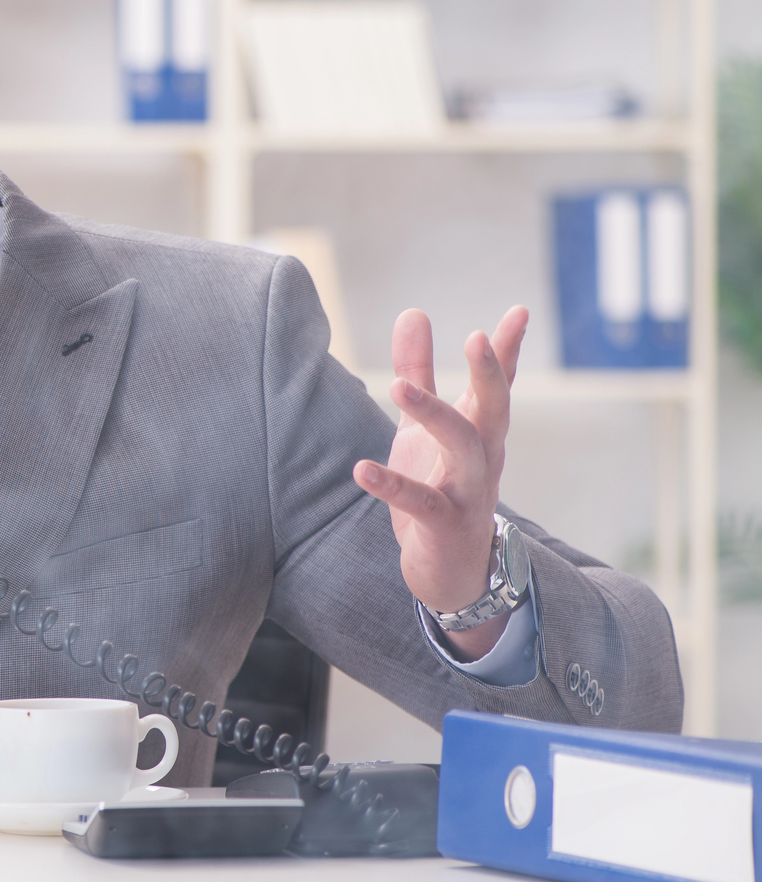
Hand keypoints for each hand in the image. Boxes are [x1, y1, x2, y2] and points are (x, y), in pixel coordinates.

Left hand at [352, 306, 528, 660]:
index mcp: (480, 431)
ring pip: (464, 447)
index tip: (519, 311)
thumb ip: (419, 371)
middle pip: (496, 409)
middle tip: (476, 337)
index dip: (507, 349)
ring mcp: (468, 491)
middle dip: (490, 374)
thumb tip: (414, 312)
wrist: (452, 571)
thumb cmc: (439, 487)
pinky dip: (392, 485)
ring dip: (434, 415)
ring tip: (397, 386)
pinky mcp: (444, 524)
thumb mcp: (422, 426)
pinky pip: (421, 502)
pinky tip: (362, 470)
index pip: (499, 384)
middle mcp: (483, 457)